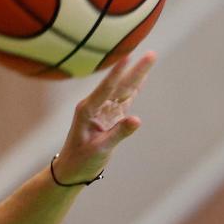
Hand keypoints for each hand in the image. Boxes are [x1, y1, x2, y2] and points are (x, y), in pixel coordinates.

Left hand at [52, 51, 156, 183]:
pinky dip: (134, 89)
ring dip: (137, 75)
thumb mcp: (100, 149)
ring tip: (150, 59)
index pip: (107, 88)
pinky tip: (142, 78)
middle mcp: (95, 105)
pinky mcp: (110, 116)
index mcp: (87, 110)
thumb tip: (137, 120)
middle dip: (135, 70)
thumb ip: (118, 133)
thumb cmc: (81, 160)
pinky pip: (124, 100)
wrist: (72, 169)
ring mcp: (103, 110)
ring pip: (124, 89)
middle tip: (151, 54)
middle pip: (119, 85)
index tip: (128, 57)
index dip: (118, 73)